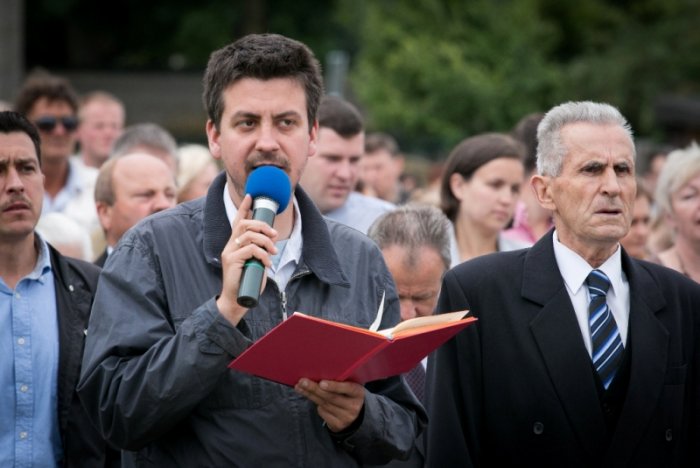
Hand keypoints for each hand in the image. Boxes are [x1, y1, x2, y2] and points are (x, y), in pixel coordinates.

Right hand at [216, 194, 277, 324]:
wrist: (236, 299)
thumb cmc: (247, 281)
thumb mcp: (256, 262)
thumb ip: (260, 251)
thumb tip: (271, 242)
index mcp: (235, 244)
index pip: (238, 221)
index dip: (244, 208)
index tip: (251, 196)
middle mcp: (230, 245)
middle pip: (244, 224)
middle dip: (262, 225)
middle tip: (275, 235)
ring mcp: (229, 252)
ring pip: (249, 235)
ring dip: (266, 241)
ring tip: (273, 252)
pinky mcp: (232, 260)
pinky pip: (250, 250)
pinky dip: (262, 255)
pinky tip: (267, 263)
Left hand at [294, 378, 365, 431]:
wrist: (355, 415)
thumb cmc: (348, 395)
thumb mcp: (350, 387)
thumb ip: (340, 381)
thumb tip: (319, 373)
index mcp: (358, 393)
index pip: (348, 388)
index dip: (334, 386)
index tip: (321, 382)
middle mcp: (353, 406)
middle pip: (331, 397)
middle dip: (315, 389)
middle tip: (302, 382)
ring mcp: (345, 417)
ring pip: (324, 404)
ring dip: (310, 395)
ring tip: (300, 387)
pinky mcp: (337, 425)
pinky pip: (323, 413)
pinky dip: (316, 405)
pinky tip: (311, 397)